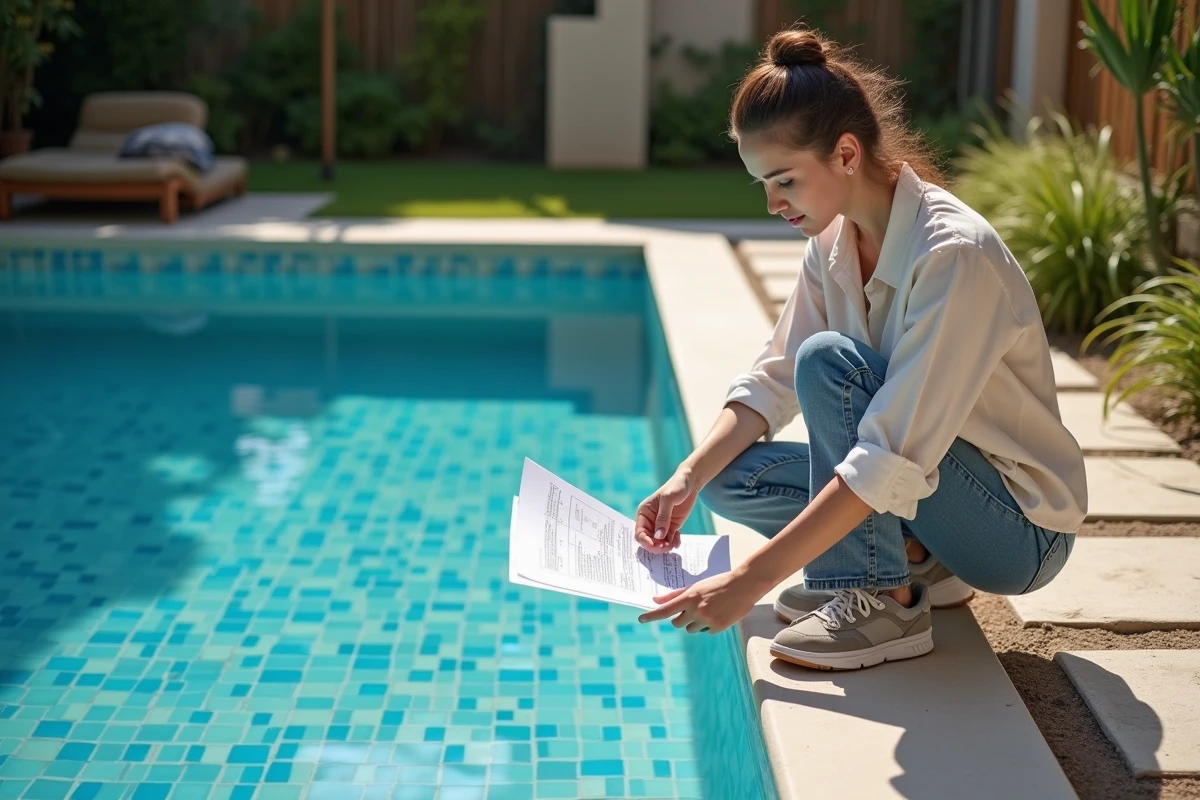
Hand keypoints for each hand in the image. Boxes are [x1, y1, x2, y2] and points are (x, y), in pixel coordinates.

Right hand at [634, 468, 698, 553]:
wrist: (690, 484)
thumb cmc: (676, 486)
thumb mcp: (668, 499)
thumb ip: (663, 518)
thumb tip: (658, 536)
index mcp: (644, 513)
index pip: (639, 532)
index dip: (645, 541)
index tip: (655, 545)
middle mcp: (650, 521)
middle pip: (648, 540)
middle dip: (656, 546)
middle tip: (666, 547)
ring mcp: (661, 525)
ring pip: (659, 543)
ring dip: (666, 546)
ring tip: (674, 543)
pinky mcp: (671, 527)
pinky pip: (669, 540)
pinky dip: (673, 543)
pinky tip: (678, 539)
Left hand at [636, 570, 761, 633]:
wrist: (744, 585)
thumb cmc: (718, 582)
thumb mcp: (697, 586)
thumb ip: (676, 595)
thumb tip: (656, 600)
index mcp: (690, 597)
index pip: (665, 609)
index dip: (651, 615)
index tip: (641, 619)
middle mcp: (696, 610)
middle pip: (677, 623)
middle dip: (680, 618)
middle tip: (690, 610)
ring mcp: (707, 620)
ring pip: (690, 629)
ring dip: (694, 623)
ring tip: (708, 610)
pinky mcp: (718, 627)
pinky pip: (705, 631)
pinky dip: (709, 626)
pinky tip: (718, 614)